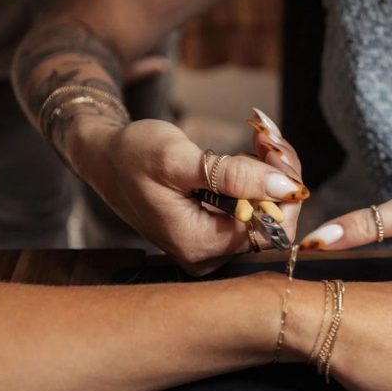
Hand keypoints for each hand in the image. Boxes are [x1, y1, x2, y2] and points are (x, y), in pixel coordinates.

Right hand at [80, 111, 307, 274]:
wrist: (106, 158)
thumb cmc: (132, 156)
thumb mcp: (179, 159)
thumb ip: (234, 176)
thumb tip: (285, 187)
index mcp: (197, 244)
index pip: (270, 230)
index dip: (283, 189)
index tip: (274, 147)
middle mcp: (207, 255)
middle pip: (272, 223)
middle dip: (279, 175)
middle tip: (266, 135)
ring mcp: (211, 246)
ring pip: (267, 213)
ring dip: (271, 171)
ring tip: (258, 136)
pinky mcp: (213, 232)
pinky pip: (253, 208)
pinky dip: (259, 177)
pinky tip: (252, 151)